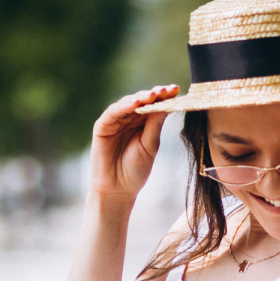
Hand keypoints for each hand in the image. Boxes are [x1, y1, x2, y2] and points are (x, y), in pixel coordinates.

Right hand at [89, 85, 178, 201]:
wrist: (118, 190)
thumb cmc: (135, 170)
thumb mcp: (150, 146)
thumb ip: (155, 125)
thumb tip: (166, 104)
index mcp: (143, 123)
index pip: (155, 105)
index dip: (165, 97)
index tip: (177, 90)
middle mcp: (129, 119)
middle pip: (142, 100)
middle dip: (154, 94)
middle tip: (166, 90)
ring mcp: (115, 121)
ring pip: (128, 103)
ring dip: (140, 97)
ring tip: (152, 95)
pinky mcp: (102, 126)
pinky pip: (113, 112)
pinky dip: (123, 107)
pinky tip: (135, 104)